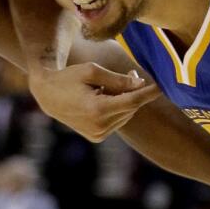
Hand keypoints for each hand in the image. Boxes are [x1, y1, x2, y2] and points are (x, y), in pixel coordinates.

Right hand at [27, 63, 159, 141]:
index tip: (162, 86)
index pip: (132, 101)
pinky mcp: (97, 137)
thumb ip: (118, 79)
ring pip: (125, 115)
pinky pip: (117, 121)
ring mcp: (98, 134)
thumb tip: (140, 85)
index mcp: (97, 109)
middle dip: (134, 91)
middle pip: (130, 107)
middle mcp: (99, 126)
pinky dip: (117, 109)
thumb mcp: (92, 71)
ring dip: (126, 100)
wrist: (48, 96)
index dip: (148, 93)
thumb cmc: (69, 78)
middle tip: (131, 73)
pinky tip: (104, 98)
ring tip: (110, 85)